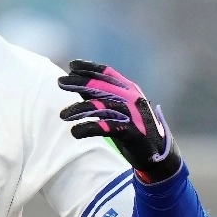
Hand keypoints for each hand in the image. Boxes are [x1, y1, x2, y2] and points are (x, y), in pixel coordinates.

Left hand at [58, 60, 180, 182]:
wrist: (156, 151)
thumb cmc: (132, 125)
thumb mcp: (117, 106)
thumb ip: (99, 95)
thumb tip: (76, 83)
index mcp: (129, 90)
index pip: (109, 74)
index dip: (90, 68)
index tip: (72, 65)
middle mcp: (132, 99)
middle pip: (102, 87)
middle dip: (80, 83)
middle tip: (60, 82)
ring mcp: (132, 115)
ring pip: (102, 107)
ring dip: (79, 109)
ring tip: (63, 115)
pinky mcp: (131, 133)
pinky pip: (106, 128)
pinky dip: (88, 129)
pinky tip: (75, 132)